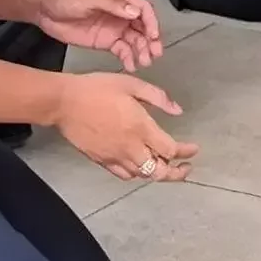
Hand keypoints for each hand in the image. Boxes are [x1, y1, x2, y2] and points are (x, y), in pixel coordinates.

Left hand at [37, 0, 160, 72]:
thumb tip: (135, 12)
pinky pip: (121, 49)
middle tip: (155, 54)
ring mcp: (113, 27)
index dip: (151, 21)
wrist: (44, 9)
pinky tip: (131, 66)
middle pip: (142, 25)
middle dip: (151, 39)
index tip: (154, 36)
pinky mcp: (105, 40)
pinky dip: (128, 57)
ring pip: (134, 39)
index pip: (142, 8)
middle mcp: (120, 12)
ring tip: (144, 62)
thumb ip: (112, 5)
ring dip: (142, 50)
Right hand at [55, 71, 197, 182]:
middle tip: (186, 168)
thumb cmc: (99, 88)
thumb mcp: (132, 84)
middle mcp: (130, 148)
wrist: (66, 102)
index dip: (185, 152)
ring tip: (167, 167)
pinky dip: (138, 174)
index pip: (169, 149)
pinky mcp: (102, 162)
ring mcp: (115, 158)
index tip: (194, 150)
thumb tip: (178, 110)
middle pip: (159, 171)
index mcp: (140, 127)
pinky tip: (141, 166)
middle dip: (176, 173)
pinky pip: (124, 175)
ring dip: (158, 174)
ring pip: (142, 176)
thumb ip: (158, 97)